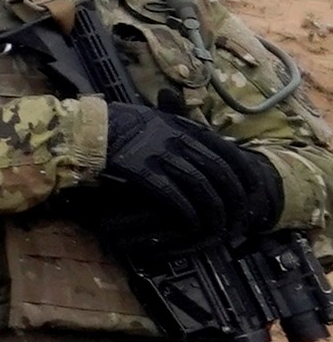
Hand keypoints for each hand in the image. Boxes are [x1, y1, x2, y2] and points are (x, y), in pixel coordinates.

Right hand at [90, 101, 287, 253]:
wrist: (88, 129)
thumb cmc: (122, 123)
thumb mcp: (158, 116)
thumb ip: (183, 126)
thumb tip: (206, 137)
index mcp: (184, 127)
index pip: (227, 151)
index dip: (244, 172)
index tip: (254, 189)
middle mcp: (177, 140)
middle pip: (218, 171)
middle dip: (234, 196)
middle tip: (240, 216)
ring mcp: (161, 156)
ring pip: (200, 185)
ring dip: (214, 208)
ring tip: (220, 225)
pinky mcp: (143, 172)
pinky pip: (173, 196)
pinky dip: (187, 211)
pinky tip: (193, 224)